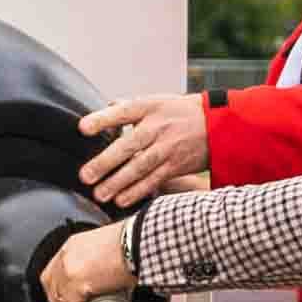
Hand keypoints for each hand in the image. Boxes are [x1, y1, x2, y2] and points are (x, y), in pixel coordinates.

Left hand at [39, 216, 133, 301]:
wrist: (138, 243)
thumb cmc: (131, 243)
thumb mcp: (105, 248)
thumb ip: (96, 262)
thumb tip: (101, 280)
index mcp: (72, 245)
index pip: (54, 270)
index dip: (58, 286)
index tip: (67, 296)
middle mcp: (66, 257)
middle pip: (50, 285)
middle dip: (60, 301)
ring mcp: (68, 271)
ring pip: (59, 299)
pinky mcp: (76, 285)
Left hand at [78, 92, 210, 206]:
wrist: (219, 125)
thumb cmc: (182, 113)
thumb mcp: (158, 101)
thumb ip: (130, 106)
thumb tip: (107, 106)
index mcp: (150, 108)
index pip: (123, 112)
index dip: (103, 119)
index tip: (83, 128)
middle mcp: (158, 128)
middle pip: (129, 146)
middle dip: (105, 162)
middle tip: (85, 176)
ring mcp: (167, 148)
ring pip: (140, 168)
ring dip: (118, 183)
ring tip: (99, 194)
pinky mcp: (175, 166)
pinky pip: (154, 181)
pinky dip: (137, 192)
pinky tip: (122, 200)